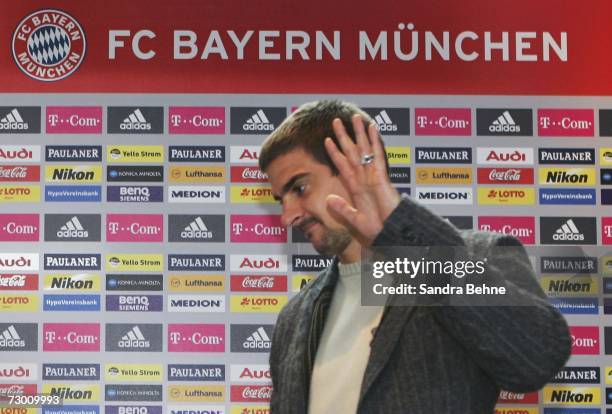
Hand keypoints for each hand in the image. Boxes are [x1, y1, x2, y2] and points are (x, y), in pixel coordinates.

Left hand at [324, 114, 400, 245]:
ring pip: (364, 149)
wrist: (392, 234)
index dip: (334, 153)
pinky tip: (372, 128)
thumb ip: (342, 209)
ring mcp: (373, 175)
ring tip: (354, 118)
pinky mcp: (382, 177)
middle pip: (351, 152)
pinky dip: (375, 142)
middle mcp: (364, 178)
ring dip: (359, 133)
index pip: (343, 165)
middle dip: (343, 136)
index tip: (327, 140)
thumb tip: (328, 200)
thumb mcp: (355, 220)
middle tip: (336, 121)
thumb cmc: (378, 229)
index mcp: (357, 188)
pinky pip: (377, 156)